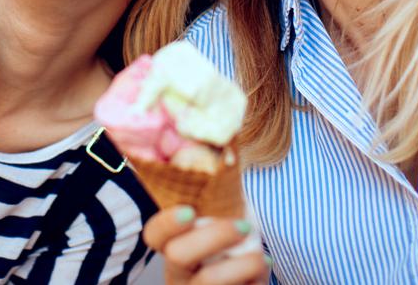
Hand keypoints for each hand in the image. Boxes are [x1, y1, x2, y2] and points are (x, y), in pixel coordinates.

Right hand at [144, 206, 269, 284]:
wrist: (250, 279)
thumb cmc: (237, 245)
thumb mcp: (225, 220)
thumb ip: (219, 194)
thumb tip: (228, 145)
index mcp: (173, 245)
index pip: (154, 234)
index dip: (167, 223)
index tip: (190, 210)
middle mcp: (177, 273)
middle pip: (177, 255)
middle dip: (214, 237)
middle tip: (244, 225)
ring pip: (208, 281)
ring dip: (242, 264)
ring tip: (262, 256)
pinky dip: (255, 280)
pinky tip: (263, 269)